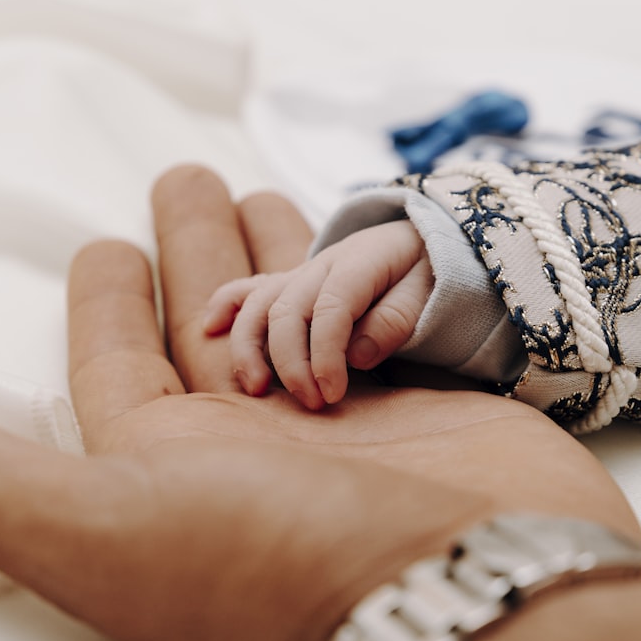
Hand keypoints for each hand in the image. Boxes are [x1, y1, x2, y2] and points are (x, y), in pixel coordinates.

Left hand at [0, 166, 639, 640]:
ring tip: (255, 194)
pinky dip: (361, 272)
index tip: (104, 251)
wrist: (481, 597)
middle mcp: (255, 441)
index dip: (106, 303)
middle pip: (213, 317)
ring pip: (293, 306)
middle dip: (195, 245)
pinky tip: (353, 234)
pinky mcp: (419, 396)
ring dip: (273, 249)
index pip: (122, 360)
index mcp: (171, 462)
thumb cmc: (292, 568)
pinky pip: (374, 311)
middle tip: (185, 183)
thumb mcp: (102, 527)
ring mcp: (343, 417)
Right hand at [205, 219, 432, 407]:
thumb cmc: (430, 269)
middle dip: (291, 363)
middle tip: (311, 404)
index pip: (330, 310)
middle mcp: (321, 266)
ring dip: (249, 347)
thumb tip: (357, 355)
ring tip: (256, 388)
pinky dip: (226, 304)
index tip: (331, 394)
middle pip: (286, 311)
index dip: (325, 356)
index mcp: (358, 263)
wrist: (423, 237)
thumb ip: (397, 319)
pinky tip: (208, 328)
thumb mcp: (431, 289)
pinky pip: (250, 288)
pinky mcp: (291, 283)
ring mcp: (302, 273)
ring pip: (259, 304)